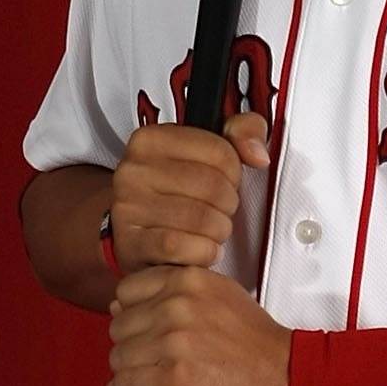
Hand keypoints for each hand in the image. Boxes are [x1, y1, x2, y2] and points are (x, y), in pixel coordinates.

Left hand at [107, 265, 291, 385]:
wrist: (288, 381)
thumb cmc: (258, 347)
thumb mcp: (222, 296)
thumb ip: (179, 291)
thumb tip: (122, 303)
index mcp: (188, 280)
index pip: (126, 291)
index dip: (132, 315)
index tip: (146, 332)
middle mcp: (178, 307)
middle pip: (119, 327)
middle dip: (131, 348)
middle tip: (152, 363)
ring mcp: (173, 344)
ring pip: (118, 359)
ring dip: (128, 376)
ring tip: (149, 384)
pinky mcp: (172, 381)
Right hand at [108, 111, 269, 274]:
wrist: (132, 234)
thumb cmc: (172, 194)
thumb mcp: (206, 151)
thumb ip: (243, 132)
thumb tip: (257, 154)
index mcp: (151, 140)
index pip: (221, 152)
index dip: (234, 174)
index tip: (225, 182)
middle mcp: (134, 171)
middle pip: (213, 188)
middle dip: (228, 205)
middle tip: (218, 210)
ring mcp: (129, 208)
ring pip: (201, 220)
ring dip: (218, 232)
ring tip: (210, 230)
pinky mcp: (131, 244)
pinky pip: (181, 248)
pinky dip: (203, 253)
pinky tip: (201, 248)